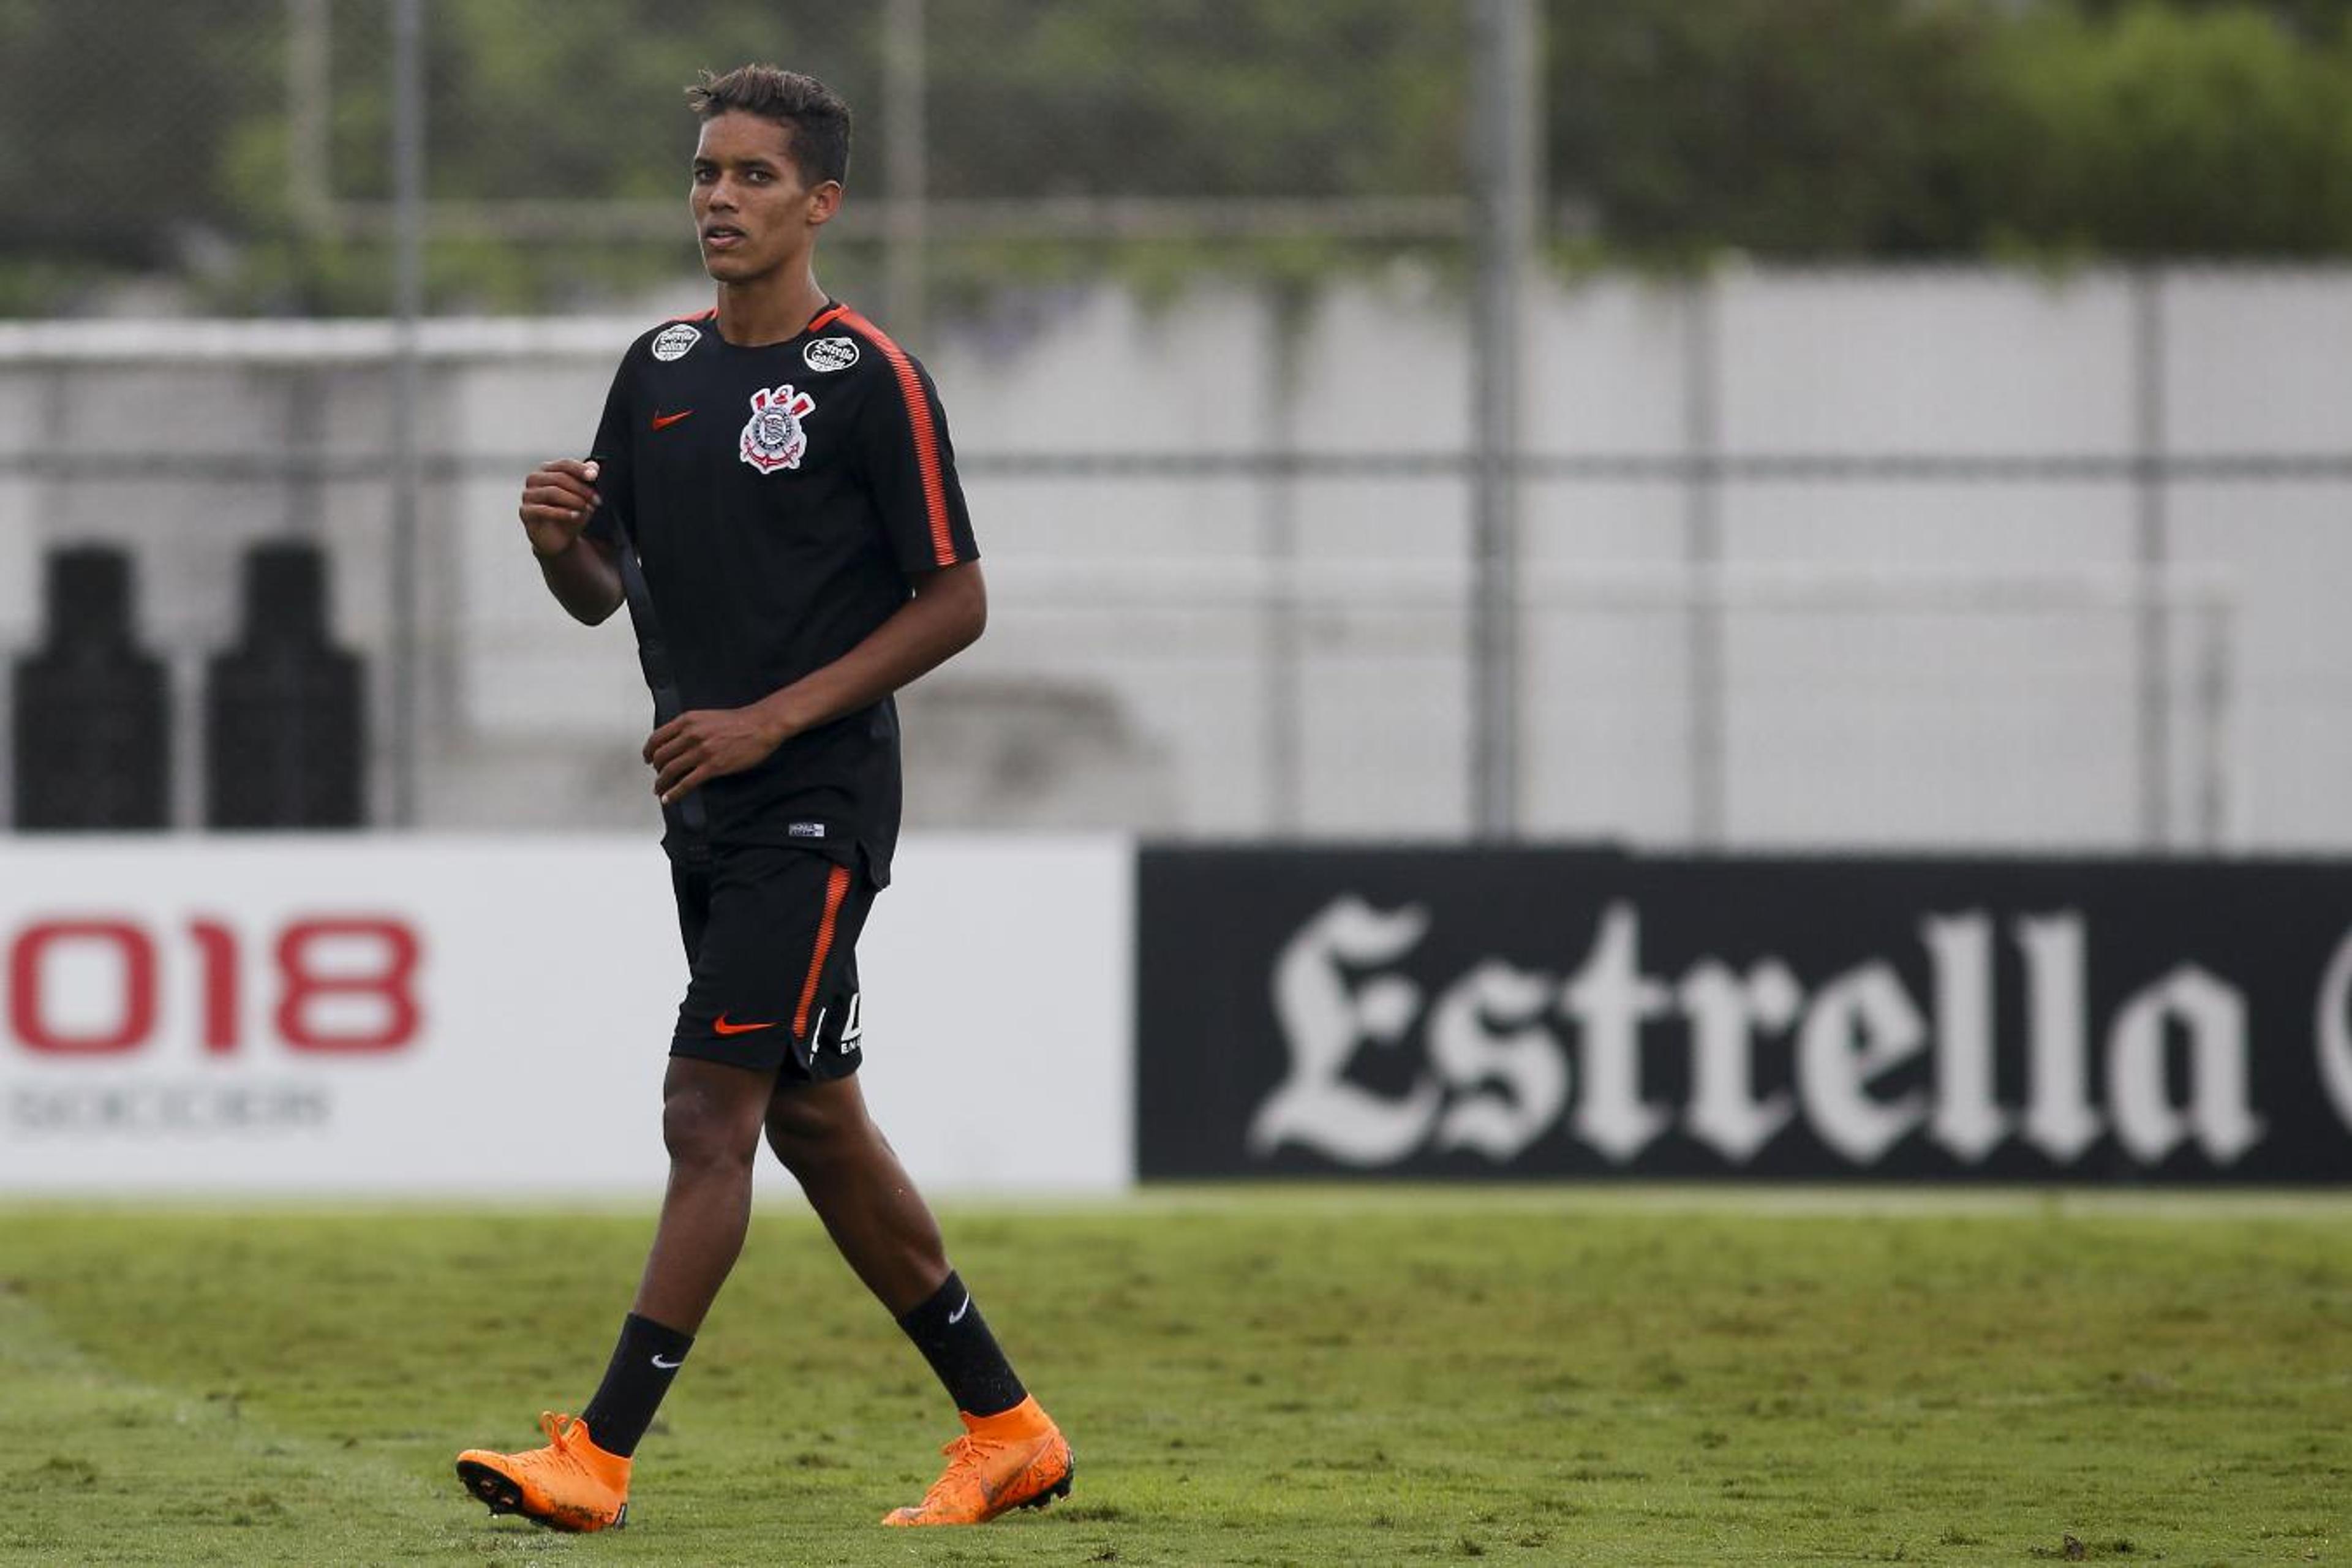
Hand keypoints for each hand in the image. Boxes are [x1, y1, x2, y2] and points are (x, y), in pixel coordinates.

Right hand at [520, 458, 602, 559]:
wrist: (561, 538)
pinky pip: (543, 509)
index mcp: (547, 470)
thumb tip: (594, 466)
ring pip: (552, 492)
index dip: (580, 469)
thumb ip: (587, 480)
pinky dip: (562, 512)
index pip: (564, 464)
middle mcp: (535, 479)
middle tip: (596, 500)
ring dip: (574, 500)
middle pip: (559, 477)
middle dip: (581, 489)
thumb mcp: (583, 497)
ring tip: (587, 508)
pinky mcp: (525, 512)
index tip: (594, 476)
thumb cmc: (571, 512)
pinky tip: (575, 515)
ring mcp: (528, 495)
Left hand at [645, 705, 786, 804]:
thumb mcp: (707, 717)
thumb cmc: (739, 721)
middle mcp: (691, 735)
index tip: (648, 758)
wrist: (760, 725)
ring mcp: (701, 751)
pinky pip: (686, 783)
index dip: (649, 751)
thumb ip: (690, 727)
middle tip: (657, 776)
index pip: (657, 737)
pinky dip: (674, 793)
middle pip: (661, 756)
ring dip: (661, 783)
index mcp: (688, 721)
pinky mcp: (712, 766)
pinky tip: (669, 798)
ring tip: (660, 790)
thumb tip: (677, 743)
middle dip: (656, 769)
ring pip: (670, 770)